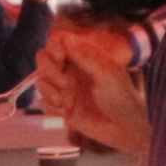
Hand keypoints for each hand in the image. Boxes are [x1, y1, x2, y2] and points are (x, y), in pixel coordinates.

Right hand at [39, 22, 149, 156]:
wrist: (125, 128)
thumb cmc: (122, 98)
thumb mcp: (108, 74)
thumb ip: (86, 56)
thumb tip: (65, 37)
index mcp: (82, 57)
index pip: (56, 43)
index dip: (53, 49)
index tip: (60, 58)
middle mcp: (70, 70)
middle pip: (43, 61)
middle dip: (48, 71)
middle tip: (65, 83)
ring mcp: (64, 89)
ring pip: (41, 83)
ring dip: (49, 92)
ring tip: (66, 102)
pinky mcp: (61, 108)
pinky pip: (44, 104)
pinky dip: (51, 108)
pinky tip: (66, 113)